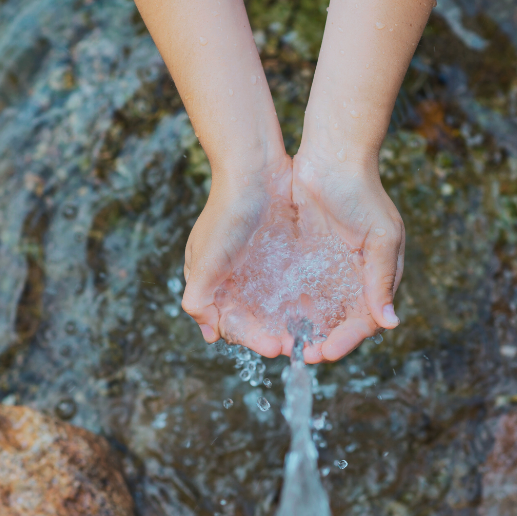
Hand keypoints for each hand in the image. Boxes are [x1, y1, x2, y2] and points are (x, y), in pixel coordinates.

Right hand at [181, 156, 294, 358]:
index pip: (230, 324)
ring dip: (288, 323)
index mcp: (210, 282)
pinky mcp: (280, 254)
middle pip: (253, 319)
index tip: (274, 347)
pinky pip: (290, 285)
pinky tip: (317, 310)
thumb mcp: (206, 259)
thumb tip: (208, 332)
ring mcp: (257, 266)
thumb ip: (199, 297)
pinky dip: (299, 301)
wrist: (254, 167)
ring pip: (272, 306)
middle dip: (272, 335)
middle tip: (297, 346)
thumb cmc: (226, 212)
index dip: (251, 339)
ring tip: (310, 334)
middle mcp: (233, 278)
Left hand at [290, 146, 404, 363]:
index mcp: (377, 277)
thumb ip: (381, 279)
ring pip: (319, 312)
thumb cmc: (362, 193)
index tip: (325, 352)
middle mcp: (354, 279)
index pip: (365, 321)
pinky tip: (276, 320)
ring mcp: (329, 270)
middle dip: (323, 341)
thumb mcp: (380, 236)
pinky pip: (299, 292)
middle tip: (302, 355)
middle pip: (340, 323)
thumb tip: (390, 322)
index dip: (346, 340)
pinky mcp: (306, 259)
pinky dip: (291, 309)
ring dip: (306, 330)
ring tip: (287, 344)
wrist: (332, 156)